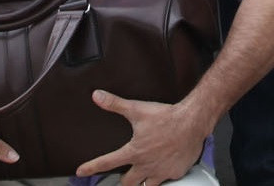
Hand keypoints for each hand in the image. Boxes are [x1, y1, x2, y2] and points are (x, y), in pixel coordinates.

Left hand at [74, 89, 211, 185]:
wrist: (192, 121)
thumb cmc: (166, 117)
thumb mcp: (137, 109)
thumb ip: (115, 104)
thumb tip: (97, 96)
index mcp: (134, 151)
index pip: (107, 163)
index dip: (91, 167)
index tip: (81, 172)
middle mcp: (146, 165)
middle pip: (128, 184)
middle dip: (123, 182)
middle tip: (122, 179)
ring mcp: (161, 172)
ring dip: (142, 183)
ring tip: (142, 178)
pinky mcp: (175, 173)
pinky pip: (167, 180)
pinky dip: (164, 177)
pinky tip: (165, 169)